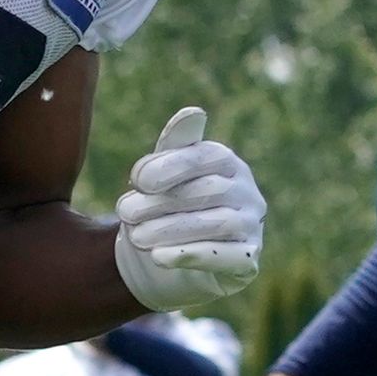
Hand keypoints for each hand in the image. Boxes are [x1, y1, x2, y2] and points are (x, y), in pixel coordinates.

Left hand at [112, 106, 262, 311]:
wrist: (161, 261)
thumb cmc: (162, 207)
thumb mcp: (160, 174)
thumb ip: (173, 146)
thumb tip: (192, 114)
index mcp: (227, 164)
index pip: (205, 157)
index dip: (169, 167)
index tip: (136, 180)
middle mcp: (247, 192)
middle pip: (208, 191)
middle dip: (160, 202)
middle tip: (124, 212)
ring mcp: (252, 227)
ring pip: (217, 224)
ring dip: (170, 229)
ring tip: (135, 236)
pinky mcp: (248, 260)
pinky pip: (227, 257)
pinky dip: (190, 255)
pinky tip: (158, 256)